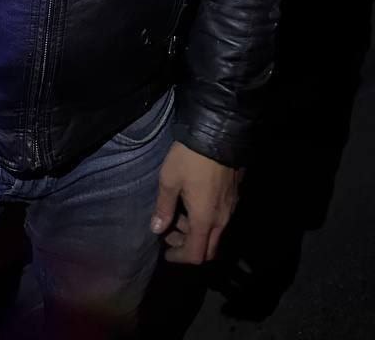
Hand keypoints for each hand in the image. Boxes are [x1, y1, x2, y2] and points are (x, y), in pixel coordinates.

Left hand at [150, 141, 241, 263]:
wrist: (218, 133)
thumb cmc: (190, 158)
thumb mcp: (169, 180)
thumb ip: (163, 207)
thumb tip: (157, 229)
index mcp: (205, 219)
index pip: (196, 254)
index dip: (179, 258)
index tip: (166, 252)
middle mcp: (222, 219)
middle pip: (209, 249)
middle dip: (188, 247)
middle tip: (171, 235)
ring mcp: (231, 207)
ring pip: (215, 233)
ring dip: (197, 232)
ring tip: (179, 215)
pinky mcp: (234, 195)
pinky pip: (221, 218)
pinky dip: (206, 219)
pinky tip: (193, 202)